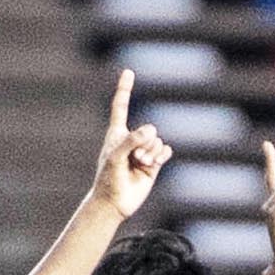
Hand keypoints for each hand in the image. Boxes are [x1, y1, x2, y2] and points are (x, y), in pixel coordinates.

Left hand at [91, 68, 169, 209]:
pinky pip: (166, 150)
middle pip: (149, 128)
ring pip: (158, 140)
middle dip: (144, 143)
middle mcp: (131, 139)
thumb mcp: (116, 157)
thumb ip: (131, 141)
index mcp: (117, 132)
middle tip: (133, 158)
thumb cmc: (108, 178)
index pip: (121, 105)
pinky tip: (154, 163)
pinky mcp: (154, 163)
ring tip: (140, 164)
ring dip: (151, 153)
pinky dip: (162, 155)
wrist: (115, 202)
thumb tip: (151, 130)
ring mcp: (144, 150)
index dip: (125, 88)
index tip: (128, 72)